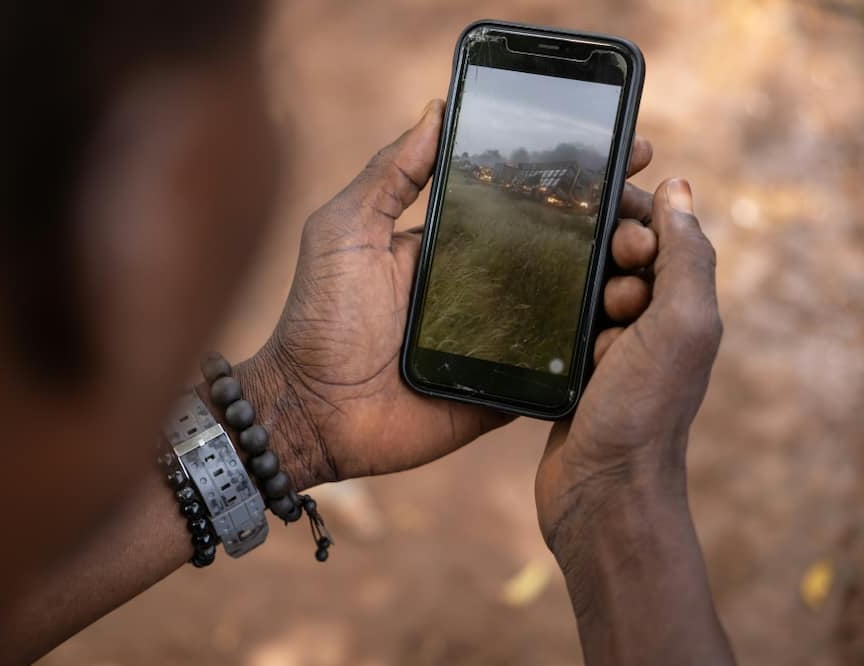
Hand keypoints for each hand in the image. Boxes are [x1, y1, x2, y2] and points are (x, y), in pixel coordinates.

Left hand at [239, 100, 656, 490]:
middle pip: (560, 251)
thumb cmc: (321, 315)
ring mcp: (500, 338)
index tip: (622, 152)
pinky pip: (559, 367)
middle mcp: (484, 286)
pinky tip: (636, 324)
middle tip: (650, 210)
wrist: (312, 409)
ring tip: (651, 258)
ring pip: (572, 306)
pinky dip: (596, 349)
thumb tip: (436, 110)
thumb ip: (389, 175)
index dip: (570, 180)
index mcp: (454, 245)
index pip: (525, 203)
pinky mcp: (506, 386)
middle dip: (611, 226)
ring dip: (615, 282)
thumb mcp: (346, 230)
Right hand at [535, 177, 722, 565]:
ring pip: (581, 289)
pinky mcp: (570, 369)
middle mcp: (650, 323)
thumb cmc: (644, 411)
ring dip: (573, 294)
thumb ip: (686, 256)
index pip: (662, 234)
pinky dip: (550, 321)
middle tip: (605, 294)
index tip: (618, 242)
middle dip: (604, 259)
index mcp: (683, 306)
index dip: (638, 223)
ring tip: (576, 326)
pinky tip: (538, 328)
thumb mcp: (680, 325)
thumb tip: (678, 187)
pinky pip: (557, 324)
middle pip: (618, 257)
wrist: (601, 491)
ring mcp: (607, 347)